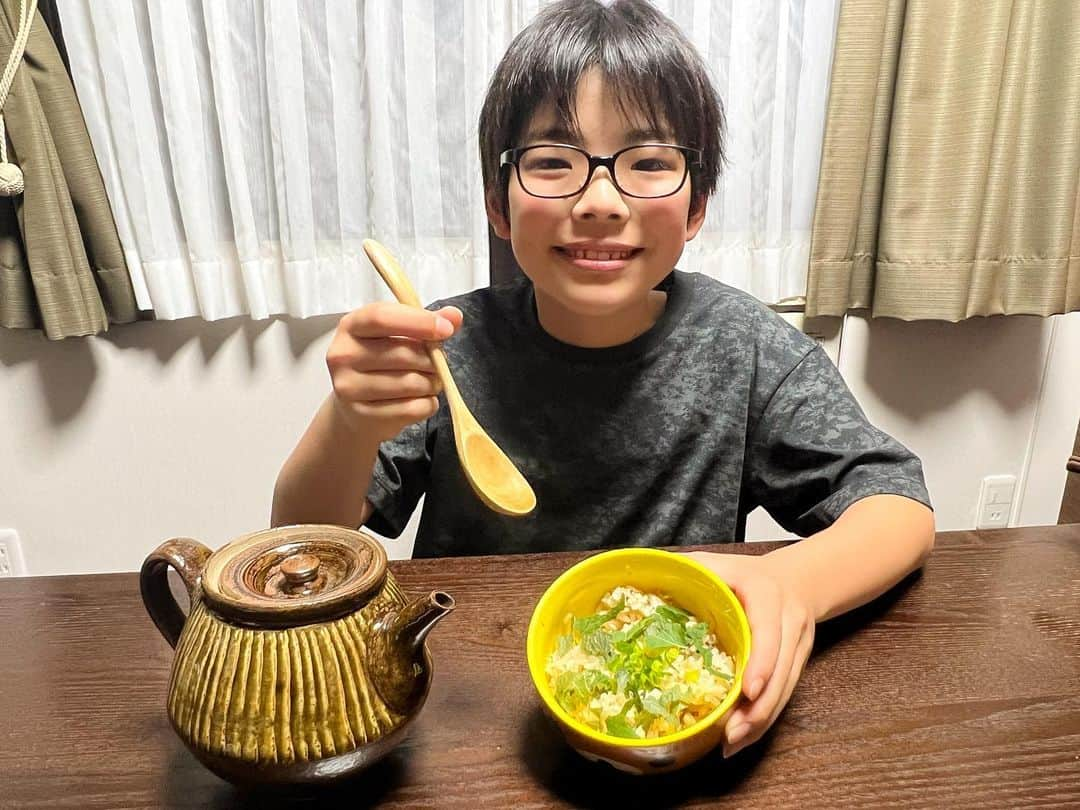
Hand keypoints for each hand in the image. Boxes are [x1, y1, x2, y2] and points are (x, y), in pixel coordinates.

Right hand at [325, 302, 463, 440]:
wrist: (355, 409)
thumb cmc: (379, 365)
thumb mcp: (397, 336)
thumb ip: (426, 323)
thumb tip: (453, 316)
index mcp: (351, 326)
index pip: (382, 317)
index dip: (419, 322)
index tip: (446, 329)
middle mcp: (343, 355)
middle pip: (403, 353)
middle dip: (432, 359)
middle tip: (437, 364)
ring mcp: (349, 387)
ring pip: (412, 383)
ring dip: (432, 383)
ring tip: (428, 382)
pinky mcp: (363, 415)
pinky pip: (413, 408)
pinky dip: (428, 404)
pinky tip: (420, 400)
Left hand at [681, 551, 815, 756]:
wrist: (797, 580)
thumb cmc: (747, 573)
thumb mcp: (719, 563)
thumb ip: (688, 567)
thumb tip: (644, 572)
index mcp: (767, 595)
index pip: (768, 631)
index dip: (760, 661)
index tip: (747, 690)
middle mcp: (789, 623)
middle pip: (781, 672)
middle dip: (758, 708)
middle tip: (730, 733)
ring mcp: (797, 647)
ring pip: (785, 690)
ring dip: (760, 721)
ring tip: (732, 742)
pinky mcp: (797, 666)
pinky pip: (785, 697)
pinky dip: (764, 720)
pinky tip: (742, 737)